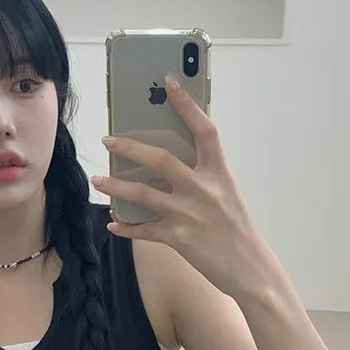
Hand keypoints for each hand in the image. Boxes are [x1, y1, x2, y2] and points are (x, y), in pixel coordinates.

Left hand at [93, 89, 258, 283]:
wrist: (250, 268)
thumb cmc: (237, 228)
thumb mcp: (227, 193)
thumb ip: (204, 174)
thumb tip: (169, 159)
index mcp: (220, 173)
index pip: (204, 130)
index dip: (187, 104)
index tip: (169, 81)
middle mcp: (204, 190)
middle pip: (162, 159)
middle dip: (131, 147)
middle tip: (108, 140)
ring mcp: (189, 215)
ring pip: (143, 193)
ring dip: (116, 185)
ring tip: (99, 179)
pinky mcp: (178, 239)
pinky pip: (144, 230)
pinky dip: (126, 226)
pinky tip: (114, 223)